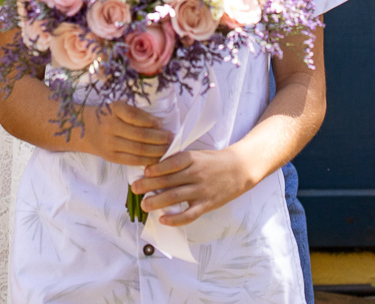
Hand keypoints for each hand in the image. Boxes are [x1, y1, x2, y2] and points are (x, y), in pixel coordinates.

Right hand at [83, 100, 172, 166]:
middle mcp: (110, 126)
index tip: (161, 123)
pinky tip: (157, 159)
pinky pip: (132, 161)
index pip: (135, 116)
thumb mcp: (119, 106)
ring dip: (156, 151)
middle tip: (171, 138)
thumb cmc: (110, 115)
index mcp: (114, 110)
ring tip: (168, 149)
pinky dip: (146, 160)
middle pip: (139, 135)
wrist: (87, 129)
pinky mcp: (111, 157)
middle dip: (159, 138)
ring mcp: (110, 144)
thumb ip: (136, 113)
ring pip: (138, 150)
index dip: (150, 121)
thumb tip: (159, 123)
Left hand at [130, 147, 253, 224]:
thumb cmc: (214, 161)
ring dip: (157, 202)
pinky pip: (189, 214)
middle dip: (150, 185)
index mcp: (193, 158)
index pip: (172, 163)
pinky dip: (175, 218)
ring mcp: (201, 190)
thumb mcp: (198, 154)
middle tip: (135, 188)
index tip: (144, 170)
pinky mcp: (207, 204)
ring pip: (175, 197)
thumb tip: (156, 167)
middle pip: (169, 180)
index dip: (157, 167)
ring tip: (144, 204)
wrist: (240, 169)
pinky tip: (163, 220)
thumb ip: (180, 160)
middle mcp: (196, 174)